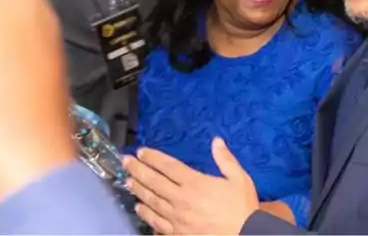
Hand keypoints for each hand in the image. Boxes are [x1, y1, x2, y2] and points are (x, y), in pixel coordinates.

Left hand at [124, 138, 258, 234]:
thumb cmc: (242, 209)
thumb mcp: (239, 179)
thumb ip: (225, 159)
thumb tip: (216, 141)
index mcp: (195, 183)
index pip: (168, 166)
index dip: (152, 158)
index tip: (141, 152)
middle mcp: (182, 199)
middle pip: (154, 182)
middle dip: (138, 170)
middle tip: (125, 162)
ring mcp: (177, 219)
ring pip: (152, 202)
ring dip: (138, 190)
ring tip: (128, 181)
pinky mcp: (177, 234)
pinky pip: (156, 223)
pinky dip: (146, 214)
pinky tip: (139, 208)